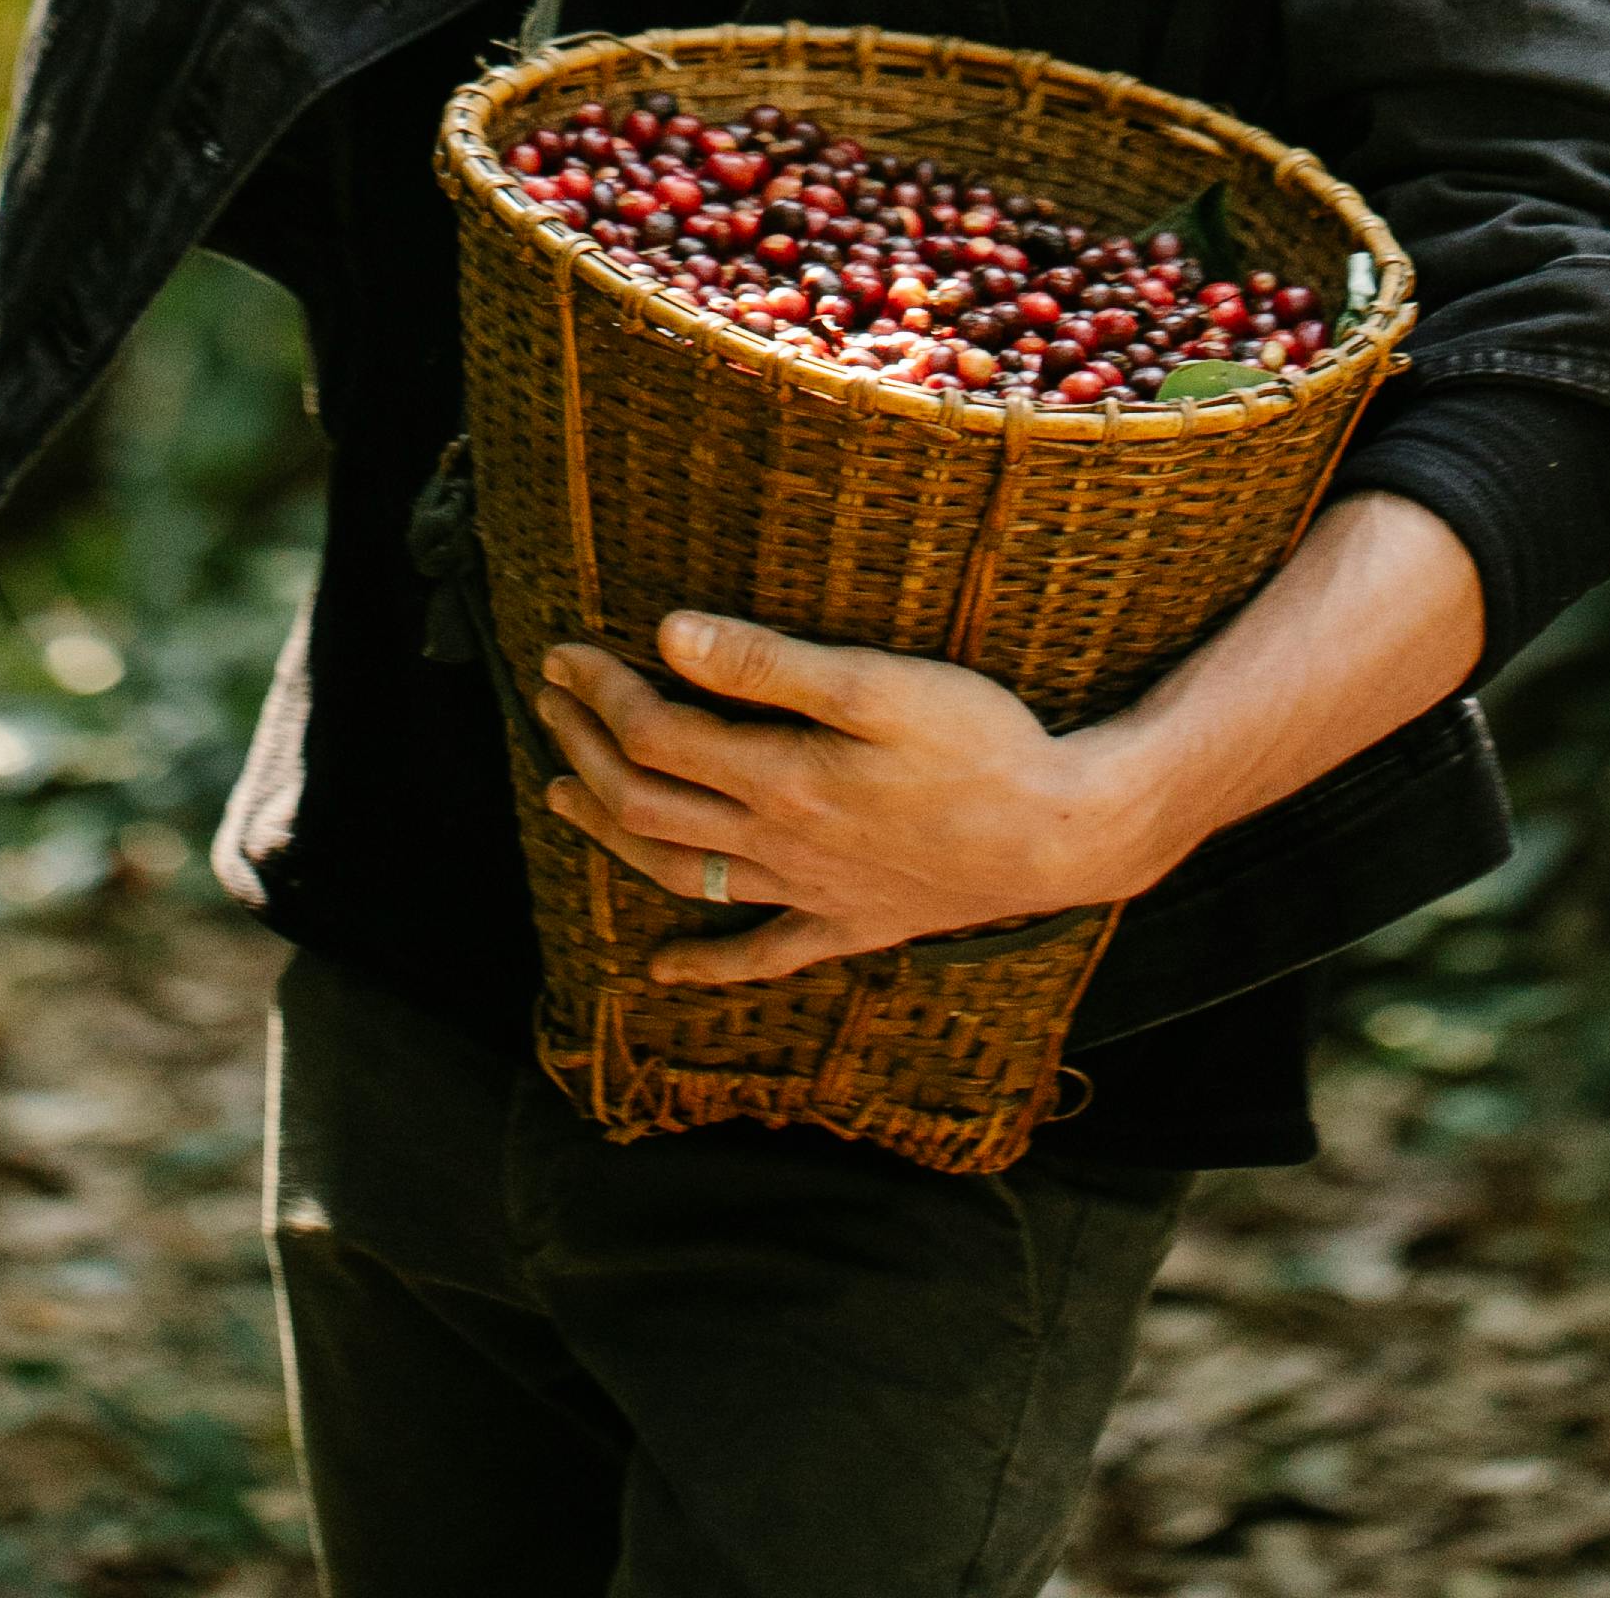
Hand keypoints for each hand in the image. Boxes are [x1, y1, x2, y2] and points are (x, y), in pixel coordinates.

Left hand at [536, 611, 1152, 989]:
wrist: (1062, 834)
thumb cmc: (980, 744)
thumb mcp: (877, 686)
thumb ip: (769, 665)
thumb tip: (668, 637)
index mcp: (779, 780)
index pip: (656, 735)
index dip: (600, 692)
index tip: (561, 652)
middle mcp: (778, 846)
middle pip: (649, 804)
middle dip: (587, 750)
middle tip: (547, 703)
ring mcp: (809, 895)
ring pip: (683, 874)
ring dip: (613, 837)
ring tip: (564, 801)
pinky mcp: (850, 925)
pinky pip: (760, 956)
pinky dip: (705, 966)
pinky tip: (664, 972)